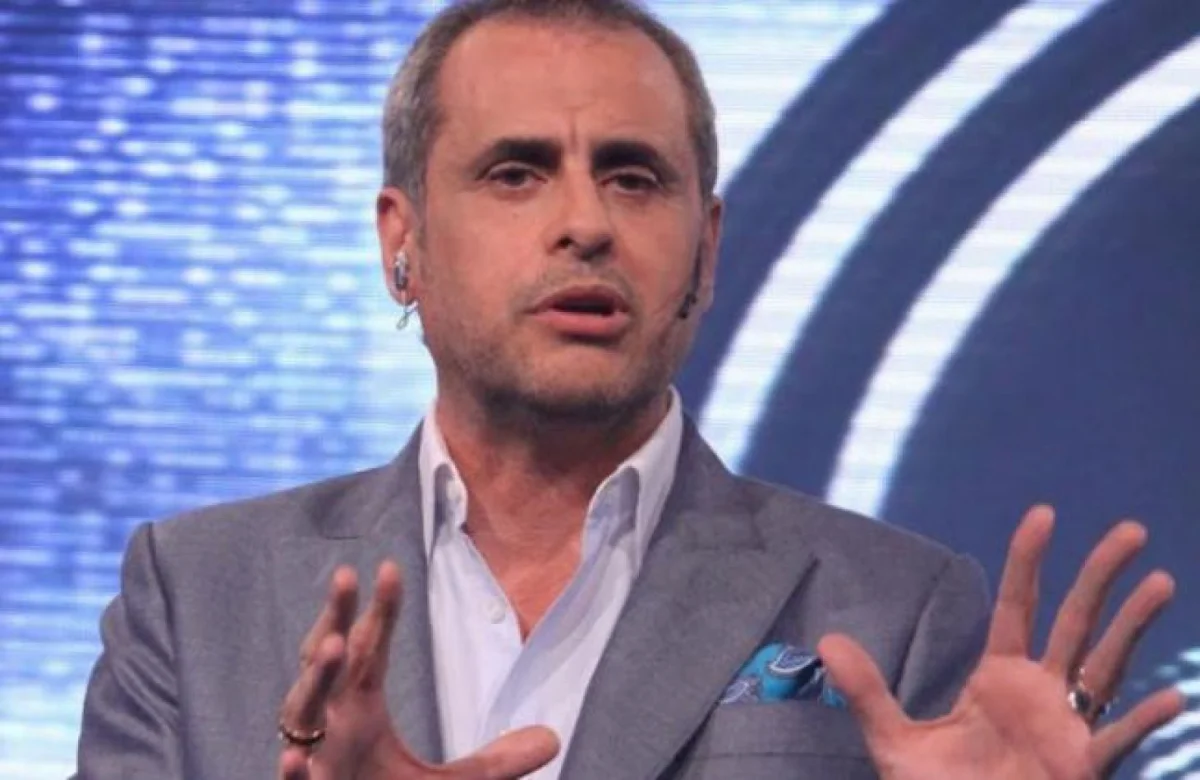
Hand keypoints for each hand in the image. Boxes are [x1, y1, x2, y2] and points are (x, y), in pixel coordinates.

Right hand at [276, 561, 558, 779]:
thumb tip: (553, 739)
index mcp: (359, 707)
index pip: (368, 646)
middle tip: (345, 575)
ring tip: (332, 647)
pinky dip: (294, 768)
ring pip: (304, 709)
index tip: (391, 568)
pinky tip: (296, 757)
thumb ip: (495, 763)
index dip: (379, 609)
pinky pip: (295, 778)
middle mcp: (331, 722)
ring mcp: (314, 757)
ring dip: (314, 678)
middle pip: (326, 661)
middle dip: (333, 619)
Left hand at [819, 505, 1184, 779]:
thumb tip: (825, 640)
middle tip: (1130, 530)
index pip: (1017, 604)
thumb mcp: (894, 740)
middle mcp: (1039, 690)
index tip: (1043, 514)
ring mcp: (1065, 726)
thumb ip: (867, 691)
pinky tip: (1171, 696)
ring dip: (1132, 625)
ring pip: (1106, 665)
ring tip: (1162, 581)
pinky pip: (1116, 740)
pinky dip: (1142, 722)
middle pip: (1075, 619)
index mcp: (998, 675)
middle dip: (1100, 576)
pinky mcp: (1081, 766)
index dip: (1029, 560)